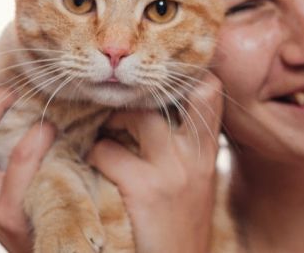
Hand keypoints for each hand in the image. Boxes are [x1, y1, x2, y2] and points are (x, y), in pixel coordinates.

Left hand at [87, 73, 224, 252]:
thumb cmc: (178, 228)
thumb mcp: (194, 184)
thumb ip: (183, 148)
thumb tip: (153, 112)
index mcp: (206, 152)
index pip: (210, 91)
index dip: (188, 74)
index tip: (160, 75)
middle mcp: (195, 156)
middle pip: (186, 92)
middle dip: (148, 88)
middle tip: (124, 97)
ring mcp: (172, 172)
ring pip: (140, 115)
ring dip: (113, 120)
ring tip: (104, 133)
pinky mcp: (145, 190)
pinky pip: (107, 152)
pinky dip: (94, 155)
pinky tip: (93, 167)